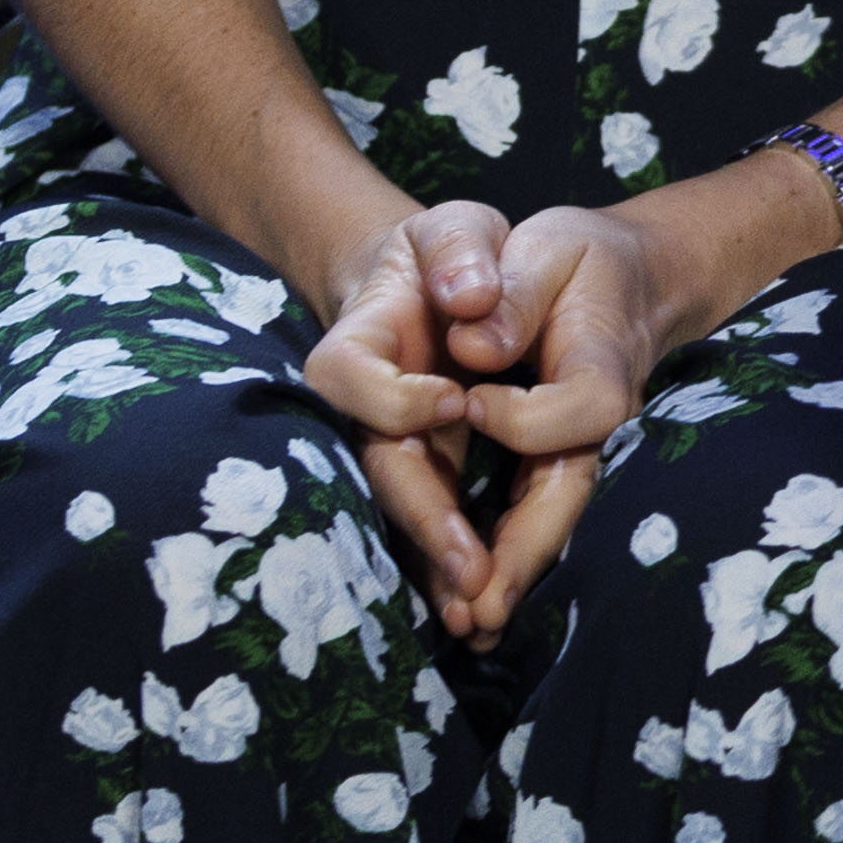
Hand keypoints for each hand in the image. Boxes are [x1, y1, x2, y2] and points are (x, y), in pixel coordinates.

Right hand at [302, 199, 523, 631]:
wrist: (451, 287)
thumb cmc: (451, 253)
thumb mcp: (456, 228)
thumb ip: (460, 249)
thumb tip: (469, 297)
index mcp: (359, 340)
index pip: (350, 378)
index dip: (395, 398)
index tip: (455, 400)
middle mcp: (368, 404)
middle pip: (381, 466)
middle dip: (424, 518)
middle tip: (469, 570)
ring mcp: (398, 444)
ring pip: (412, 509)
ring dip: (443, 563)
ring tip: (481, 614)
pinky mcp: (435, 472)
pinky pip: (445, 520)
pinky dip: (464, 563)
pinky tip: (492, 610)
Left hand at [417, 204, 716, 647]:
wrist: (618, 275)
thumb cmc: (576, 258)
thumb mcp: (549, 246)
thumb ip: (513, 289)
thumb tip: (471, 345)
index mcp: (602, 366)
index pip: (578, 411)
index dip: (521, 418)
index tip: (465, 401)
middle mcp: (594, 420)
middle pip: (566, 493)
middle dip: (521, 552)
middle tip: (479, 607)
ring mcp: (574, 448)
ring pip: (546, 518)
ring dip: (509, 574)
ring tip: (471, 628)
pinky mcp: (550, 462)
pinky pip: (525, 515)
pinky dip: (498, 559)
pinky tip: (466, 604)